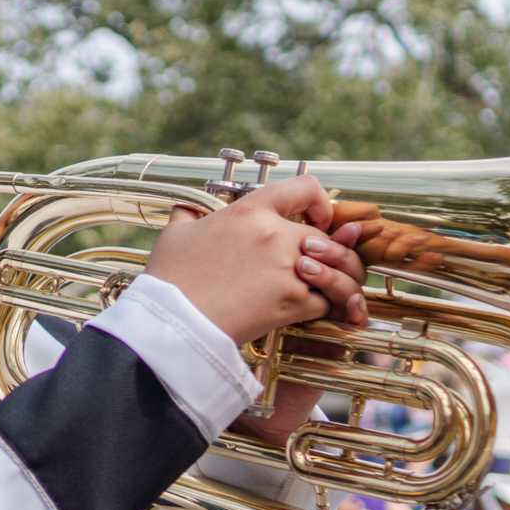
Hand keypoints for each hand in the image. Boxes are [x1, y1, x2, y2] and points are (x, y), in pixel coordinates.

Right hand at [144, 175, 368, 345]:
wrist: (172, 321)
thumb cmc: (169, 278)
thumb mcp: (175, 235)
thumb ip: (188, 215)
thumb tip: (186, 210)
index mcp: (249, 211)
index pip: (305, 188)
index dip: (320, 202)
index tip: (316, 219)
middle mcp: (274, 235)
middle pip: (325, 237)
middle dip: (331, 252)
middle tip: (321, 267)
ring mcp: (287, 269)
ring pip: (338, 270)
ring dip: (340, 280)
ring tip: (333, 289)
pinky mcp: (292, 302)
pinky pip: (327, 302)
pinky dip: (325, 307)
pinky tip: (315, 310)